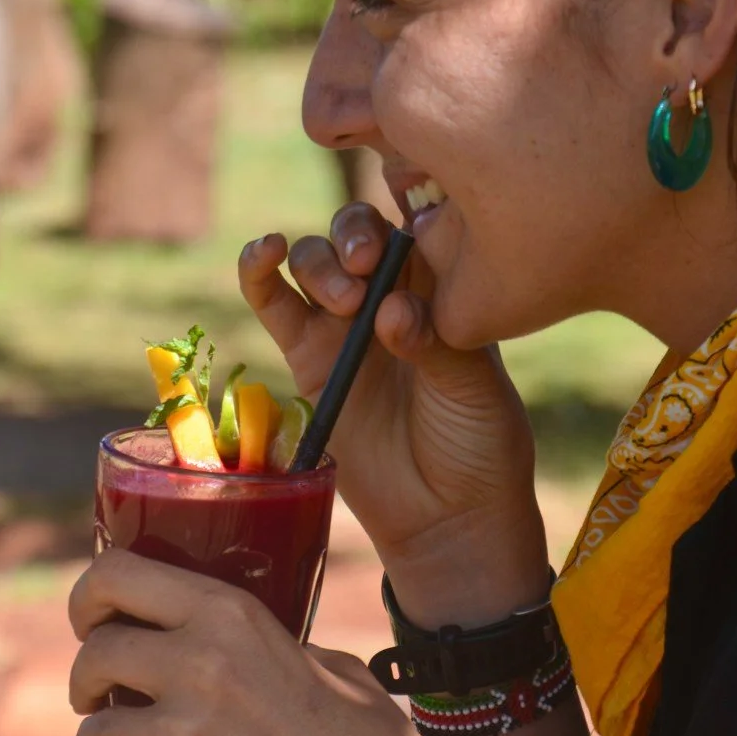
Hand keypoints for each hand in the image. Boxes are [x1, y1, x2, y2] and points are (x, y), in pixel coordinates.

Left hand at [68, 549, 492, 735]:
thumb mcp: (332, 669)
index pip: (116, 577)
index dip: (87, 598)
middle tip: (100, 700)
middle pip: (94, 656)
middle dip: (87, 682)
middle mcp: (199, 666)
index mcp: (231, 616)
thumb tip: (252, 652)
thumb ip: (281, 651)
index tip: (89, 620)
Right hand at [240, 205, 545, 607]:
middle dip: (353, 236)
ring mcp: (342, 324)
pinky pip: (272, 301)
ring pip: (313, 260)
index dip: (398, 220)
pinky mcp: (304, 356)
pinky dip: (259, 271)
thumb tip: (390, 311)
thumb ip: (434, 342)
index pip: (410, 226)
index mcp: (440, 289)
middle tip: (365, 270)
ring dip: (320, 264)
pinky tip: (263, 252)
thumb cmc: (477, 445)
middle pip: (355, 233)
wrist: (446, 514)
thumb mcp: (474, 389)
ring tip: (345, 303)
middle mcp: (387, 295)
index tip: (397, 246)